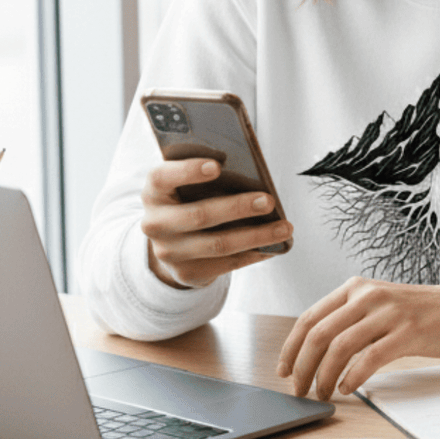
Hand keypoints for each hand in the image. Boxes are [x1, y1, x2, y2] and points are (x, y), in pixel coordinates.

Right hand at [140, 159, 293, 289]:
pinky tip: (274, 246)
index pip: (163, 177)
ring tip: (284, 227)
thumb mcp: (188, 183)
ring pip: (218, 244)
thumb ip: (209, 174)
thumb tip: (251, 172)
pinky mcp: (186, 273)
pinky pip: (226, 264)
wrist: (171, 240)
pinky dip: (254, 253)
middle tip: (269, 200)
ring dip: (256, 236)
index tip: (217, 166)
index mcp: (154, 191)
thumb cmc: (189, 198)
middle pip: (199, 215)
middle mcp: (155, 223)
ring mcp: (168, 252)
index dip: (188, 171)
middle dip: (237, 207)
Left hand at [277, 277, 439, 399]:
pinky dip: (352, 377)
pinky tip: (348, 388)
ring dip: (324, 377)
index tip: (284, 370)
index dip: (291, 348)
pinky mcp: (408, 332)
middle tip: (300, 390)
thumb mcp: (377, 305)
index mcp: (356, 288)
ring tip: (323, 393)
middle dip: (303, 367)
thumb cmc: (417, 313)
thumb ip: (348, 319)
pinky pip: (369, 358)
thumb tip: (311, 354)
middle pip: (319, 334)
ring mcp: (389, 312)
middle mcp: (368, 295)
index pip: (309, 317)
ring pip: (340, 347)